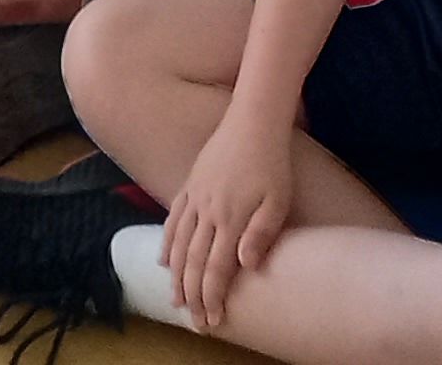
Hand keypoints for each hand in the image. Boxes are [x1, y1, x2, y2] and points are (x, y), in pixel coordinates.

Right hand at [161, 100, 303, 329]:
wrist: (253, 121)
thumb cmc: (273, 163)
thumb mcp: (278, 201)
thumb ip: (261, 234)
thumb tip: (245, 265)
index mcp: (229, 219)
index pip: (214, 268)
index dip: (211, 296)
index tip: (211, 320)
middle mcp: (207, 211)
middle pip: (192, 261)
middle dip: (192, 294)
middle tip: (193, 319)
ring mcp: (195, 197)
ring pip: (178, 243)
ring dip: (175, 274)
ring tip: (175, 298)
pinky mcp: (191, 184)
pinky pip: (173, 218)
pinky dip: (166, 241)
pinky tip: (163, 257)